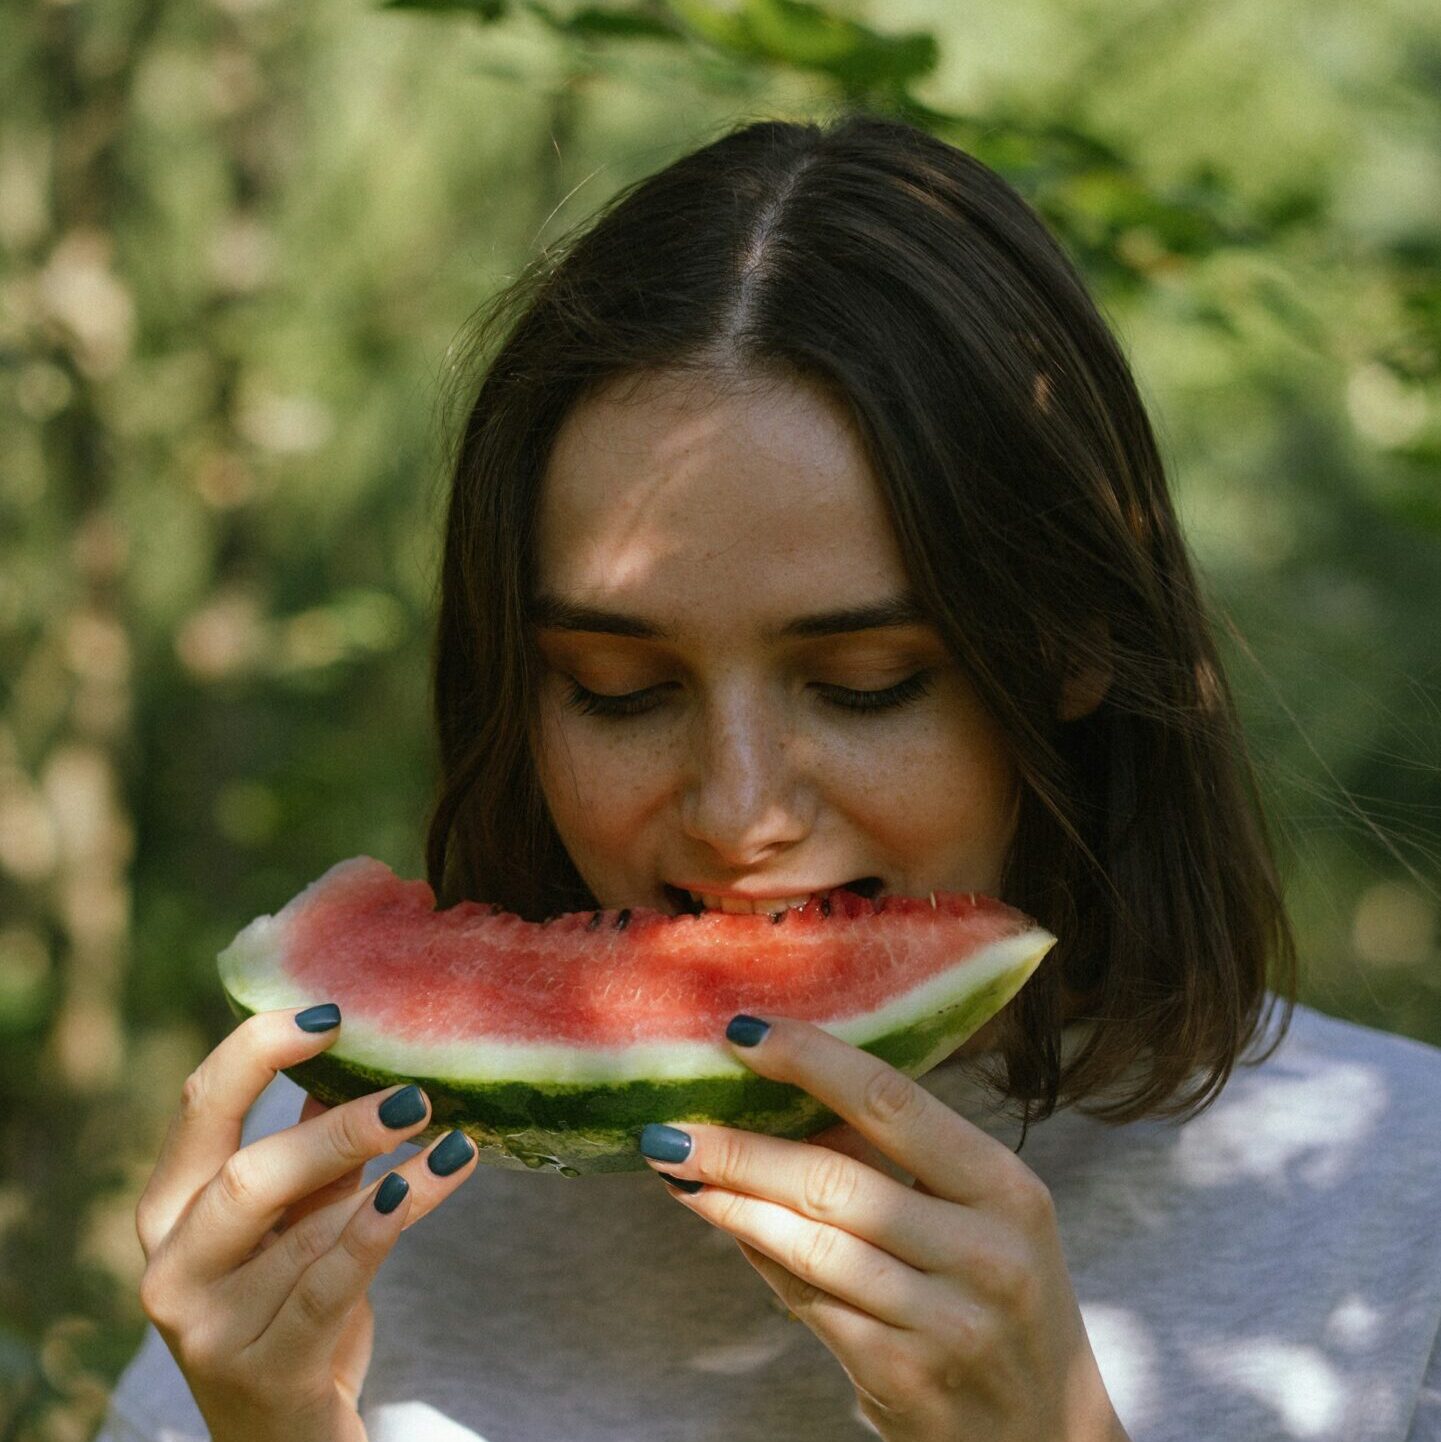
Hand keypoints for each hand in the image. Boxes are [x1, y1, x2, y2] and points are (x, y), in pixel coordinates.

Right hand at [133, 1007, 478, 1441]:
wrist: (282, 1431)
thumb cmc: (289, 1302)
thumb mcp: (295, 1216)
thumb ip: (313, 1148)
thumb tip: (357, 1055)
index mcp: (169, 1208)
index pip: (199, 1107)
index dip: (260, 1050)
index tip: (332, 1015)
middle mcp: (172, 1267)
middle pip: (245, 1176)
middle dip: (335, 1130)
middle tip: (414, 1098)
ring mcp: (209, 1329)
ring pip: (304, 1233)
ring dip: (391, 1178)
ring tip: (452, 1141)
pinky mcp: (264, 1373)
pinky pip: (329, 1289)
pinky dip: (378, 1232)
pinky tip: (422, 1189)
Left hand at [639, 1015, 1128, 1441]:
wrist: (1042, 1430)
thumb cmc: (996, 1293)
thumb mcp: (980, 1216)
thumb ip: (897, 1162)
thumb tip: (778, 1098)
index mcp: (1005, 1188)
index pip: (893, 1102)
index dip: (810, 1060)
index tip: (742, 1031)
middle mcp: (984, 1252)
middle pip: (833, 1179)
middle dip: (738, 1148)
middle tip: (670, 1124)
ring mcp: (945, 1322)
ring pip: (808, 1245)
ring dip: (729, 1203)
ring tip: (677, 1168)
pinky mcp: (903, 1377)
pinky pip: (807, 1303)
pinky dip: (759, 1259)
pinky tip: (725, 1227)